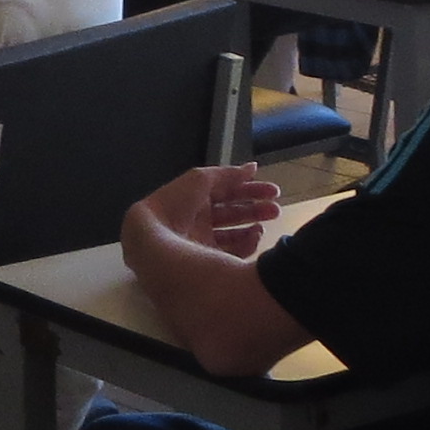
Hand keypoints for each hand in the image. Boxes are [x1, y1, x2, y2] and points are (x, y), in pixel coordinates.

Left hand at [129, 162, 280, 257]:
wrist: (153, 242)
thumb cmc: (175, 206)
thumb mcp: (201, 180)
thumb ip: (228, 174)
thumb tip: (252, 167)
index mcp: (194, 198)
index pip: (226, 192)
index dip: (249, 189)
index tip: (273, 190)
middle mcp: (197, 220)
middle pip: (231, 213)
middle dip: (254, 209)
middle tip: (276, 208)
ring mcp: (201, 242)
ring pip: (232, 234)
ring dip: (250, 227)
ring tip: (266, 224)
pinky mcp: (204, 262)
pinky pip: (229, 253)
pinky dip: (244, 245)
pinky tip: (255, 236)